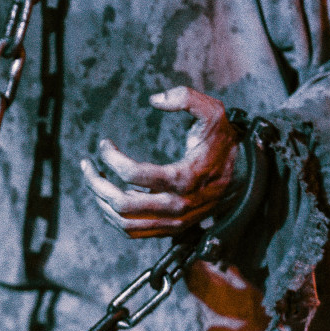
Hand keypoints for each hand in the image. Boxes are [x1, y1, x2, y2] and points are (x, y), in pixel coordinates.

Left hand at [81, 86, 255, 238]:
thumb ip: (187, 98)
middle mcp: (177, 205)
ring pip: (124, 223)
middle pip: (123, 203)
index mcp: (184, 178)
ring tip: (92, 181)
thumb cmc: (222, 142)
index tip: (103, 143)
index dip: (111, 158)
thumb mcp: (213, 112)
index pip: (134, 175)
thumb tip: (154, 99)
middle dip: (97, 183)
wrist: (243, 175)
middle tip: (86, 165)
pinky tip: (106, 199)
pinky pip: (134, 232)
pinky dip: (114, 218)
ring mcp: (174, 221)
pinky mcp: (171, 229)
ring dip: (101, 202)